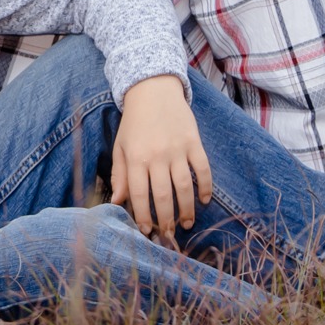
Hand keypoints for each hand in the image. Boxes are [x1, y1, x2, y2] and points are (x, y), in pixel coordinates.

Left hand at [111, 75, 211, 246]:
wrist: (153, 90)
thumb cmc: (134, 123)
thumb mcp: (120, 147)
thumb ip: (120, 175)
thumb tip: (118, 202)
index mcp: (136, 157)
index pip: (140, 195)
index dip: (143, 216)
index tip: (147, 231)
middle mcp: (157, 155)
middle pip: (163, 196)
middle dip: (166, 220)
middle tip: (168, 234)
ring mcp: (177, 149)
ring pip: (184, 187)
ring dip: (186, 209)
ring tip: (186, 224)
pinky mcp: (194, 142)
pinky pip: (203, 169)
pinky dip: (206, 187)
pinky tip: (204, 200)